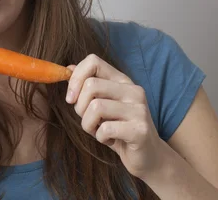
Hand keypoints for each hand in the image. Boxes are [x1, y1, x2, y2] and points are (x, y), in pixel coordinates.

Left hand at [65, 54, 165, 178]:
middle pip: (91, 85)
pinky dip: (100, 137)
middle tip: (88, 120)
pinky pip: (105, 128)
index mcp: (122, 81)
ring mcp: (139, 109)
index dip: (75, 78)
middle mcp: (133, 90)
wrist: (148, 156)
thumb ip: (88, 86)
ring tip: (98, 131)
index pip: (93, 61)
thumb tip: (68, 68)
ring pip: (95, 107)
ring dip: (88, 125)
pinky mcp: (140, 130)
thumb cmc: (119, 129)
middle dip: (79, 107)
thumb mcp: (102, 104)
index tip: (70, 98)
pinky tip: (109, 140)